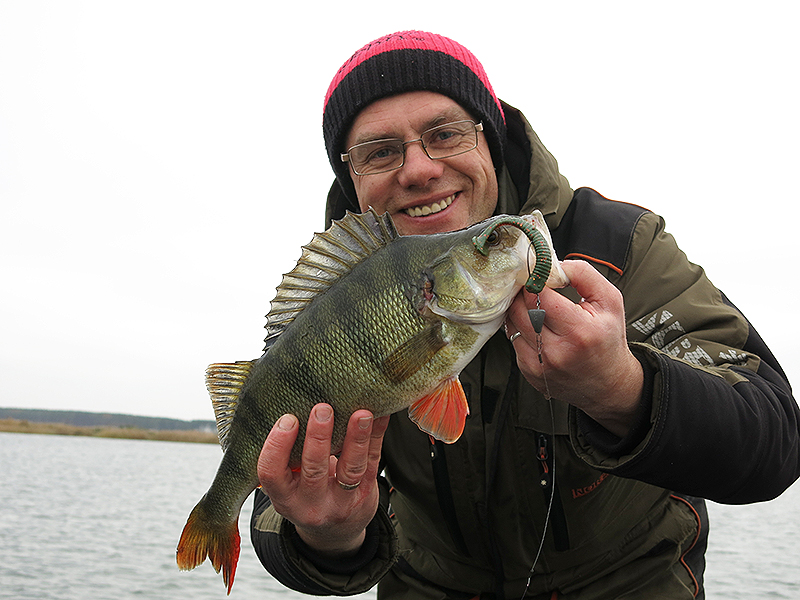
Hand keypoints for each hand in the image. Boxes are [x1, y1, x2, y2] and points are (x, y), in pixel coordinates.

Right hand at [257, 403, 389, 556]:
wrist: (335, 532)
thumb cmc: (307, 493)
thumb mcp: (289, 483)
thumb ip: (288, 454)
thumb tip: (294, 401)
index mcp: (284, 497)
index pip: (272, 474)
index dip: (277, 446)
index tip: (288, 419)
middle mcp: (311, 504)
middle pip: (314, 471)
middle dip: (318, 437)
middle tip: (322, 409)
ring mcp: (342, 502)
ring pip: (350, 469)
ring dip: (356, 438)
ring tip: (361, 413)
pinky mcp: (366, 494)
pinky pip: (372, 463)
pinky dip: (376, 437)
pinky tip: (380, 416)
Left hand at [505, 260, 642, 436]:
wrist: (608, 384)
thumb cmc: (608, 339)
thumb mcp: (609, 301)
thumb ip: (584, 275)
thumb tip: (554, 264)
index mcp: (580, 332)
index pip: (540, 297)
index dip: (535, 280)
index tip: (538, 273)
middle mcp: (557, 351)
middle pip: (520, 309)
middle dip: (524, 292)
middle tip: (533, 286)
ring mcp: (540, 364)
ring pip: (512, 323)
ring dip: (518, 308)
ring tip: (534, 304)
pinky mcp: (529, 371)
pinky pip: (513, 339)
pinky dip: (520, 327)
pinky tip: (534, 325)